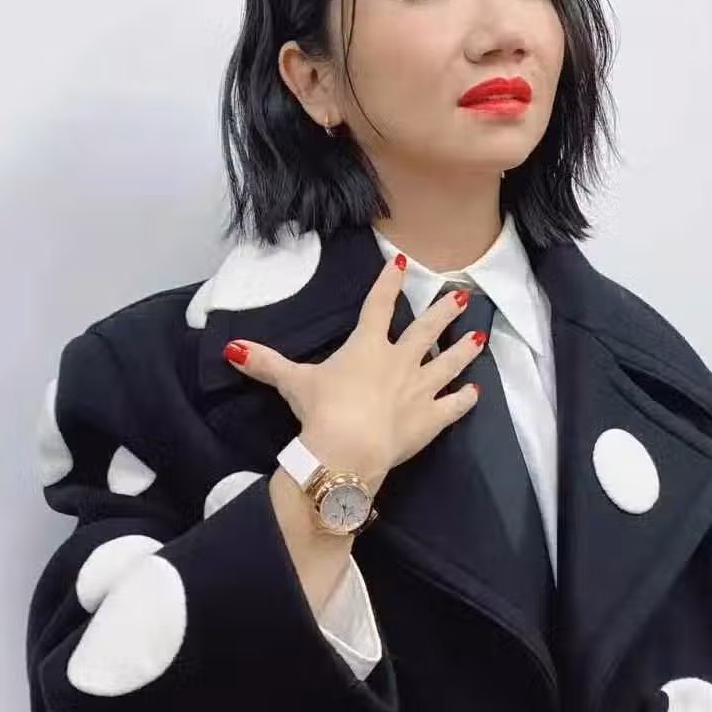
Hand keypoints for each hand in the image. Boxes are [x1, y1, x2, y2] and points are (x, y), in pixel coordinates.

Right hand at [223, 253, 482, 488]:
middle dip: (442, 311)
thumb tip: (231, 348)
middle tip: (460, 295)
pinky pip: (452, 406)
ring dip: (463, 349)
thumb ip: (266, 363)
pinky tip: (475, 392)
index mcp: (367, 346)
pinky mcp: (430, 420)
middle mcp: (398, 361)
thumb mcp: (292, 383)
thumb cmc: (322, 410)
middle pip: (425, 330)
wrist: (349, 448)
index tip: (401, 263)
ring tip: (479, 335)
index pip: (378, 306)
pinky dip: (464, 399)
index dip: (388, 283)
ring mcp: (419, 390)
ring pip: (448, 363)